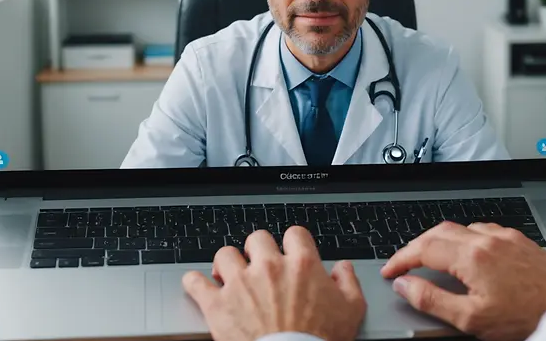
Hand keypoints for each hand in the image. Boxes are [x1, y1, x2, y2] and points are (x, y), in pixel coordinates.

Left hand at [182, 226, 366, 340]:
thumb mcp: (351, 311)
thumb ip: (348, 283)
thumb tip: (342, 269)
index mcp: (301, 265)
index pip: (294, 234)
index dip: (292, 242)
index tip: (289, 252)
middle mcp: (269, 268)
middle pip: (257, 238)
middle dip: (257, 250)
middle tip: (259, 264)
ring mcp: (240, 284)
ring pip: (225, 254)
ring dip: (227, 263)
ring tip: (229, 274)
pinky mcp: (217, 305)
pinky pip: (195, 282)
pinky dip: (194, 282)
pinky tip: (198, 284)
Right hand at [380, 222, 545, 340]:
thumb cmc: (526, 316)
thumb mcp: (471, 319)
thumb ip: (432, 300)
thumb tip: (405, 286)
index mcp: (471, 257)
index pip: (423, 249)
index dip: (401, 259)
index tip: (391, 271)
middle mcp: (486, 239)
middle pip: (439, 231)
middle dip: (416, 246)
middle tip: (405, 264)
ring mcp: (504, 237)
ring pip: (461, 228)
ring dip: (440, 240)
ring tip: (431, 258)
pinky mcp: (519, 240)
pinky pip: (483, 230)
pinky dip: (465, 238)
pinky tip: (468, 252)